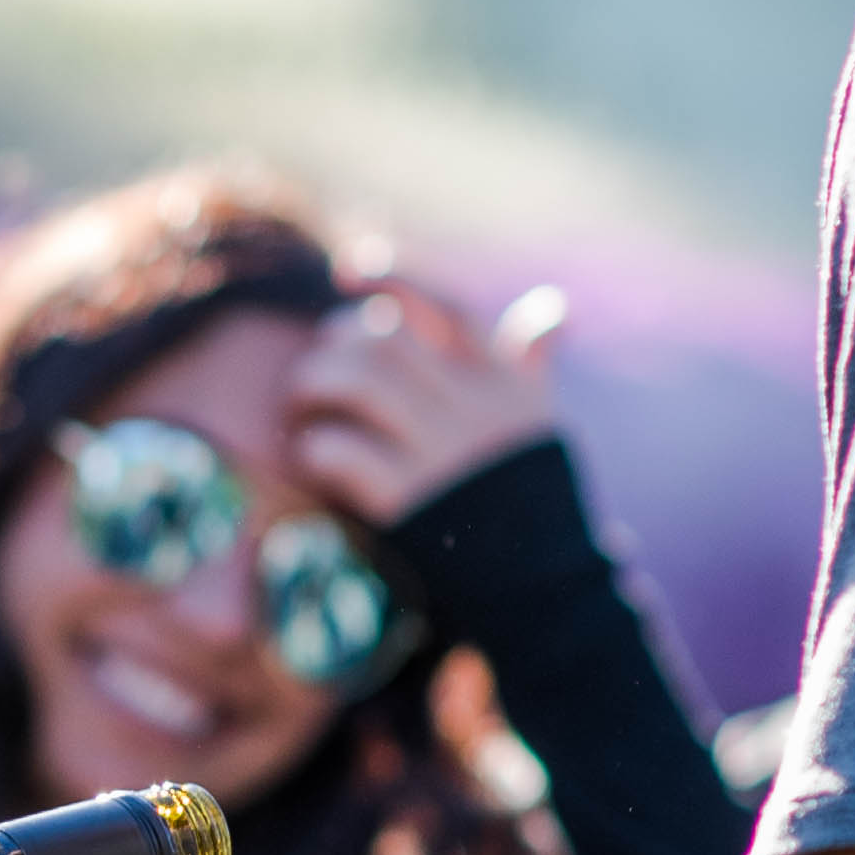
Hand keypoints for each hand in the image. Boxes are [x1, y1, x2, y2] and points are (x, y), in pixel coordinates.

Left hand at [284, 281, 571, 532]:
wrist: (543, 588)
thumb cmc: (533, 499)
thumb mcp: (541, 423)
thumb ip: (533, 364)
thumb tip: (555, 308)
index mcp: (504, 382)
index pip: (448, 306)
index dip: (396, 277)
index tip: (350, 267)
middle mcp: (472, 409)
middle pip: (386, 339)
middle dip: (337, 342)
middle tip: (320, 363)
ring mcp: (439, 454)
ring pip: (357, 382)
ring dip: (312, 385)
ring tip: (299, 406)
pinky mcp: (407, 501)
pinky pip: (338, 451)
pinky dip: (313, 448)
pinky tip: (312, 457)